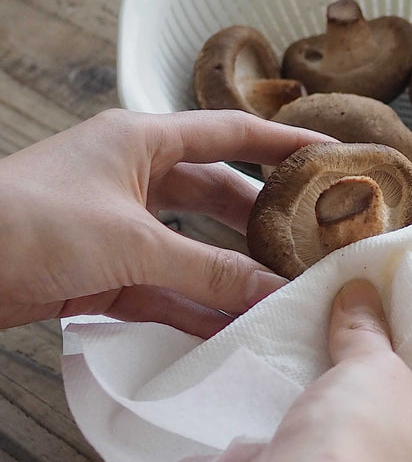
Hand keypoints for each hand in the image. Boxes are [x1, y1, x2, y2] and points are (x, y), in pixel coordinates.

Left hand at [0, 108, 332, 335]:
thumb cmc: (29, 223)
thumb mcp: (132, 243)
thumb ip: (207, 270)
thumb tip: (272, 292)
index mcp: (142, 142)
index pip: (230, 134)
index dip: (283, 144)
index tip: (332, 156)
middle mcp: (134, 177)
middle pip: (218, 195)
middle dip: (263, 221)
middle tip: (312, 242)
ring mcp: (118, 226)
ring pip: (193, 247)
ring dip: (231, 272)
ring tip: (282, 291)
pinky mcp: (101, 270)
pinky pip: (164, 288)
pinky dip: (195, 306)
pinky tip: (232, 326)